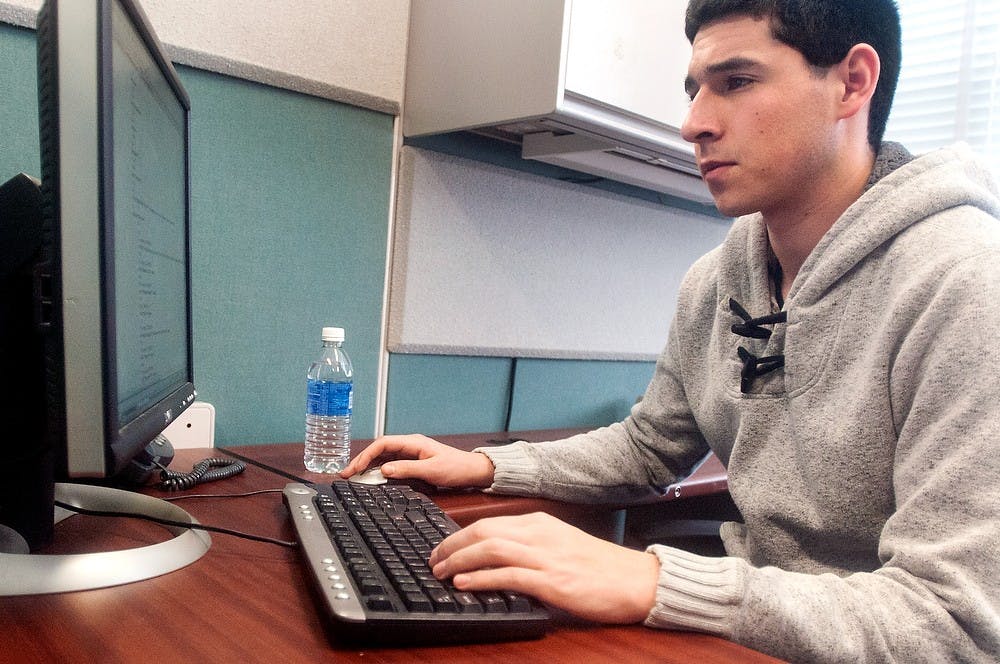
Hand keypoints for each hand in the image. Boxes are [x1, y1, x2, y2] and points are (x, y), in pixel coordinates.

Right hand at [341, 434, 494, 488]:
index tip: (354, 468)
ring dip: (368, 466)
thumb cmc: (456, 468)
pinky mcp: (413, 462)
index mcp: (413, 442)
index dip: (365, 455)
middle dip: (361, 461)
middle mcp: (410, 445)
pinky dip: (379, 470)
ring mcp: (411, 454)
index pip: (382, 444)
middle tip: (346, 474)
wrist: (472, 471)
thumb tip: (383, 470)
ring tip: (353, 477)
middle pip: (379, 450)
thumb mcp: (431, 470)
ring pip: (383, 457)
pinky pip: (391, 464)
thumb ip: (407, 469)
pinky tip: (371, 478)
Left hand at [429, 512, 658, 623]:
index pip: (488, 522)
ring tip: (441, 572)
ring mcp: (545, 556)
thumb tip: (495, 560)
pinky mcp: (552, 580)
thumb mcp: (560, 545)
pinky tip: (465, 584)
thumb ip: (530, 547)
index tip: (442, 548)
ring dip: (459, 560)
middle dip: (451, 546)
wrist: (635, 580)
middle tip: (433, 561)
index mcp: (540, 523)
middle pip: (482, 531)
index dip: (458, 535)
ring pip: (490, 549)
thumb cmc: (599, 568)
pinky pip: (508, 575)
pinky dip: (482, 578)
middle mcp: (539, 534)